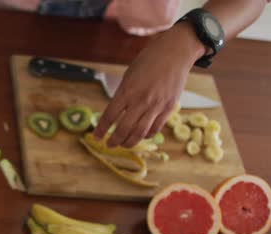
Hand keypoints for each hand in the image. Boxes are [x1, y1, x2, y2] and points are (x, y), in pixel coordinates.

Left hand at [93, 23, 205, 147]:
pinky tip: (140, 135)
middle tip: (109, 145)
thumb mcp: (129, 75)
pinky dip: (146, 135)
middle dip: (114, 140)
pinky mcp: (169, 108)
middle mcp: (141, 100)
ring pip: (140, 133)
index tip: (96, 137)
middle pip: (124, 129)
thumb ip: (122, 94)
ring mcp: (156, 105)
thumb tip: (115, 113)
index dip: (101, 129)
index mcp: (127, 90)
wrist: (174, 52)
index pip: (109, 116)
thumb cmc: (148, 61)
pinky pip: (156, 128)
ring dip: (129, 142)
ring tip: (123, 144)